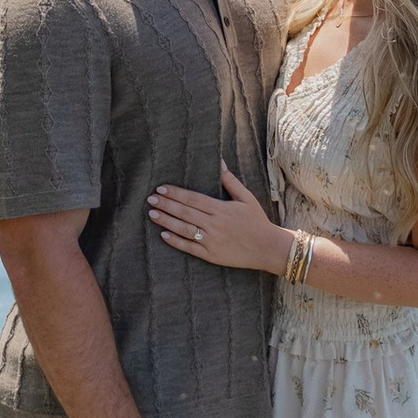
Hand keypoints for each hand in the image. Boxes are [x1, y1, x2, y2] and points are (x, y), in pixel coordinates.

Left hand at [148, 162, 285, 273]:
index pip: (193, 199)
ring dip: (166, 221)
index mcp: (221, 208)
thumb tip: (219, 162)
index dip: (176, 193)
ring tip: (152, 213)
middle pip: (185, 212)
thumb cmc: (257, 221)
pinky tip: (164, 235)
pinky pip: (190, 247)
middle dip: (166, 204)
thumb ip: (230, 181)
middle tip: (150, 199)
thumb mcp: (246, 198)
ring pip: (184, 229)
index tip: (161, 188)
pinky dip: (176, 241)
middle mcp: (214, 224)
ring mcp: (211, 240)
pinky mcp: (211, 255)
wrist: (268, 248)